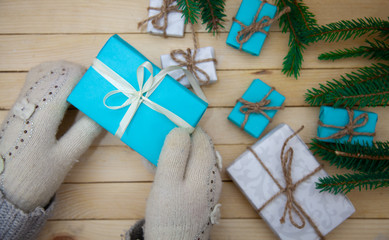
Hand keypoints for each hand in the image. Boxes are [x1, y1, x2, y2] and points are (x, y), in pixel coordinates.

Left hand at [0, 61, 100, 211]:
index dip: (84, 76)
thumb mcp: (65, 159)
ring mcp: (20, 104)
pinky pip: (33, 82)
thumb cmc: (35, 177)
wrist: (2, 191)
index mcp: (43, 113)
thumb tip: (102, 113)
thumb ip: (85, 132)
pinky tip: (61, 95)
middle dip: (74, 72)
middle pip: (52, 69)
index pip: (64, 77)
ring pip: (41, 72)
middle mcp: (29, 102)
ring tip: (77, 88)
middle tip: (90, 89)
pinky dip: (50, 80)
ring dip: (61, 73)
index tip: (97, 88)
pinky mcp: (17, 109)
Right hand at [144, 127, 221, 239]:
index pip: (201, 137)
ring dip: (175, 156)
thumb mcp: (167, 182)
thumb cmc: (170, 215)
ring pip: (193, 162)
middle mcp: (212, 176)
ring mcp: (207, 188)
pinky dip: (177, 170)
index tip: (167, 126)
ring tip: (154, 160)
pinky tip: (162, 176)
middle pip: (198, 149)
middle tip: (157, 144)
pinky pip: (190, 176)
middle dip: (178, 143)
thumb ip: (175, 154)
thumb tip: (181, 129)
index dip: (185, 128)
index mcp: (207, 169)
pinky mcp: (200, 198)